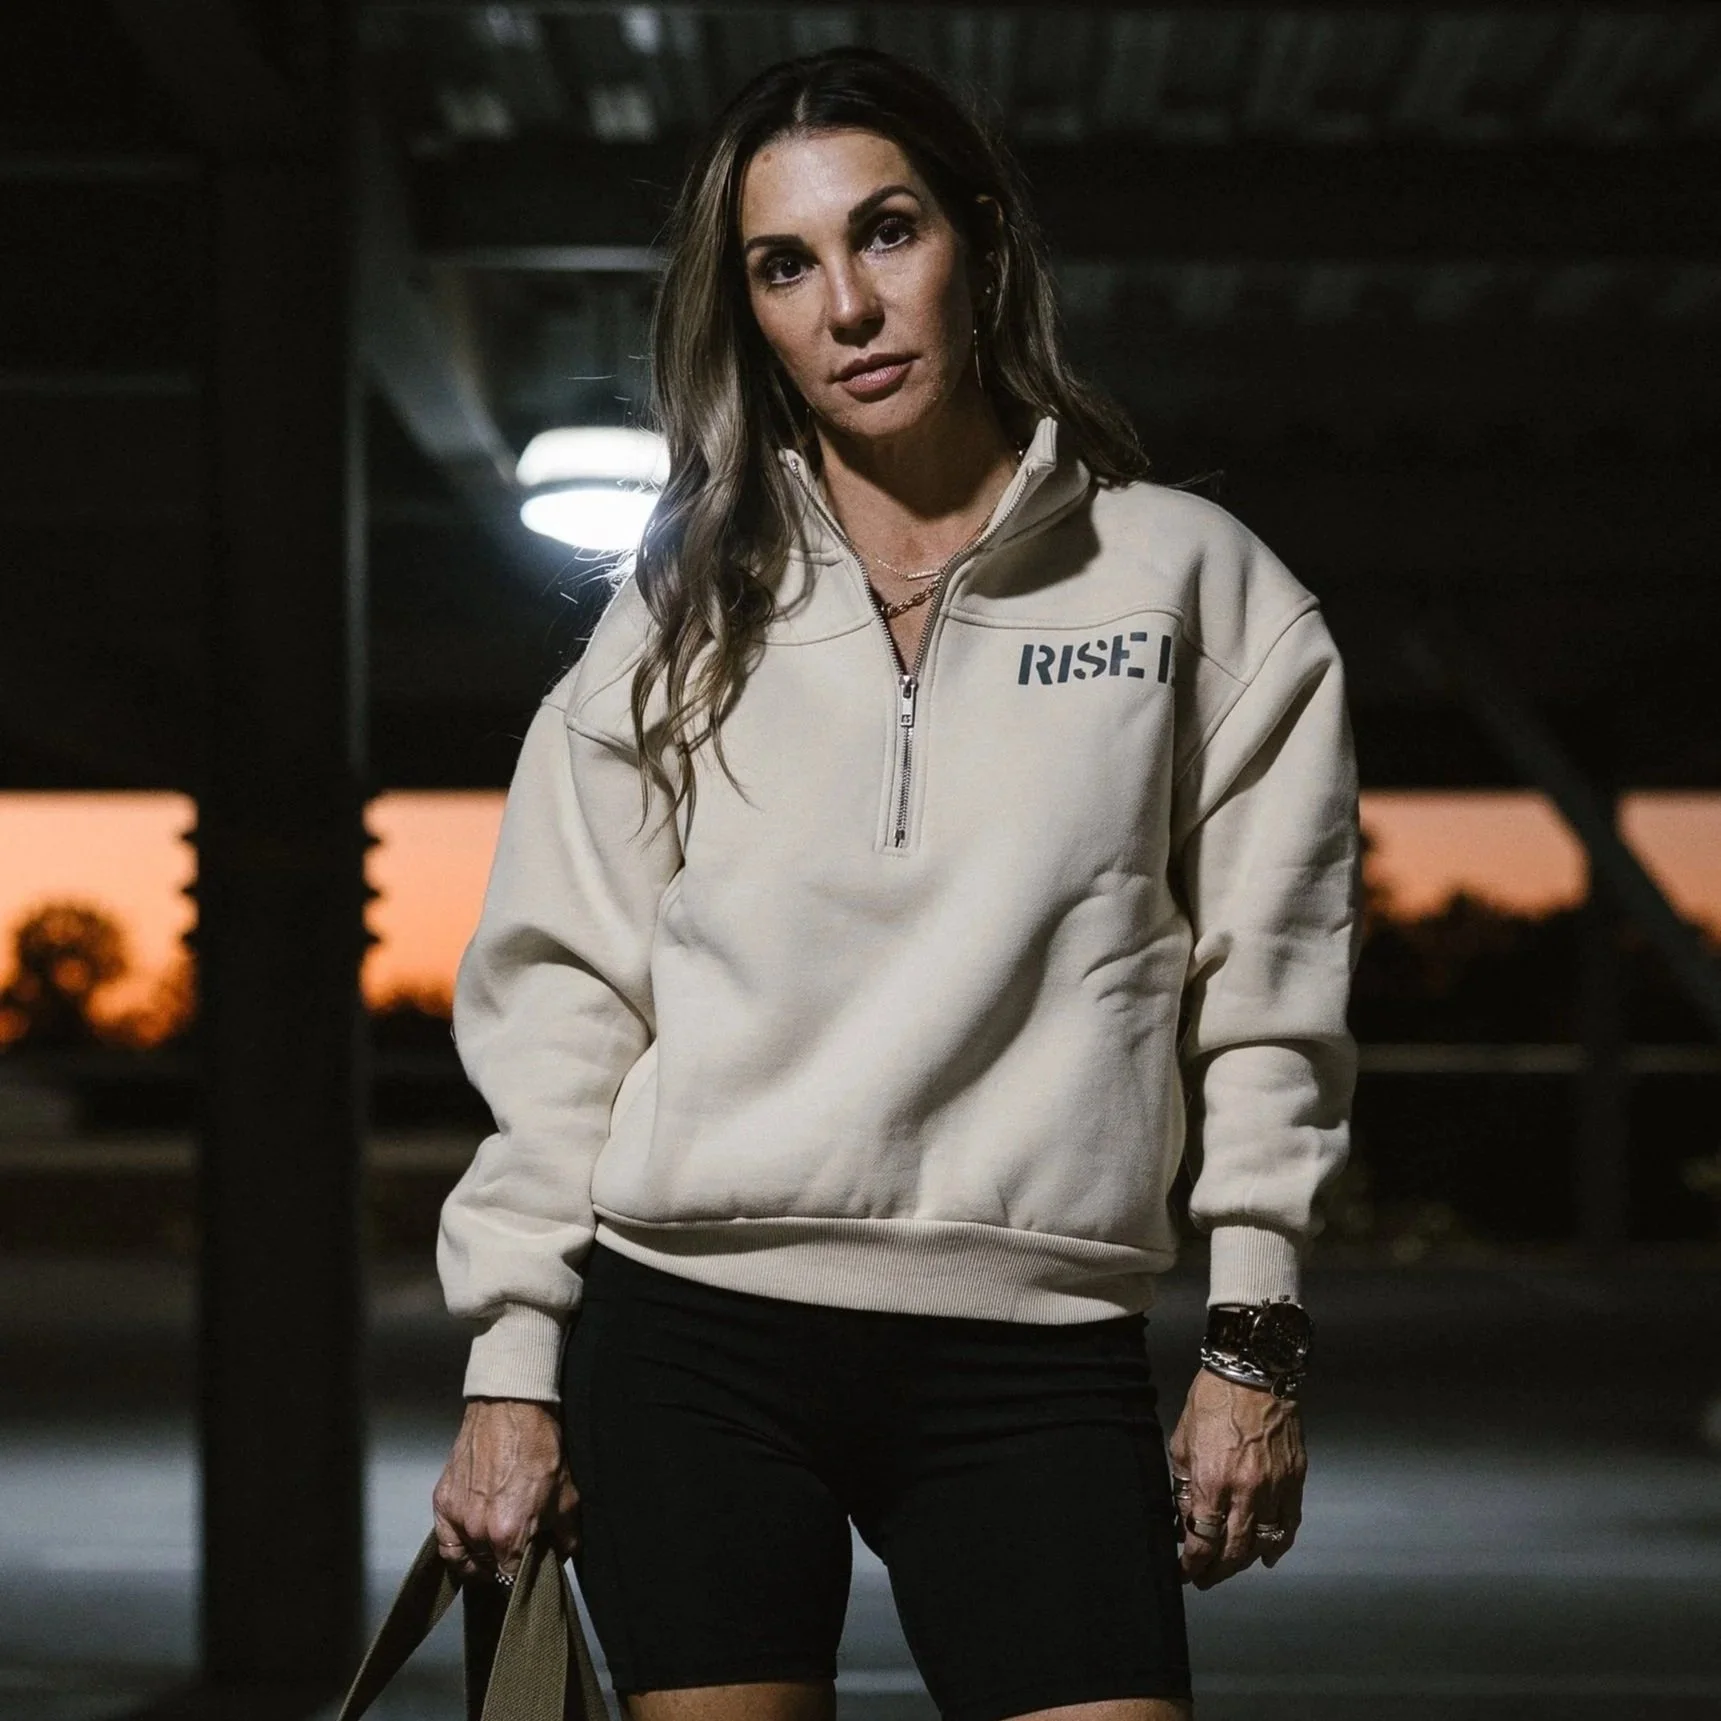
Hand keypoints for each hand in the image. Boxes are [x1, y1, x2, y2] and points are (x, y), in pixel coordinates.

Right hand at [431, 1398, 581, 1581]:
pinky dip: (456, 1547)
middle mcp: (477, 1530)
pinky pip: (445, 1540)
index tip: (529, 1567)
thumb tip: (562, 1555)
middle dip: (504, 1562)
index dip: (523, 1573)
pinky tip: (469, 1544)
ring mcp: (457, 1515)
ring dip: (480, 1557)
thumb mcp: (567, 1495)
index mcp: (508, 1533)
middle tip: (517, 1550)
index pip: (512, 1577)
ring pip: (465, 1556)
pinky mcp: (442, 1500)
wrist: (511, 1407)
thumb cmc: (539, 1444)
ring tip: (495, 1549)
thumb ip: (566, 1535)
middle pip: (489, 1567)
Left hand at [1168, 1366, 1304, 1589]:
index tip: (1185, 1571)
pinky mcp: (1295, 1479)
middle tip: (1205, 1579)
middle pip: (1233, 1551)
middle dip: (1216, 1571)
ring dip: (1244, 1562)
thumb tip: (1185, 1519)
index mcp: (1212, 1481)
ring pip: (1263, 1544)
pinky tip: (1267, 1556)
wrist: (1252, 1371)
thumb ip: (1185, 1486)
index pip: (1202, 1540)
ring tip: (1230, 1568)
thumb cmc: (1211, 1400)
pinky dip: (1279, 1545)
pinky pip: (1289, 1524)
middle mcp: (1246, 1491)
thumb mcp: (1182, 1442)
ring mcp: (1275, 1487)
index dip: (1192, 1563)